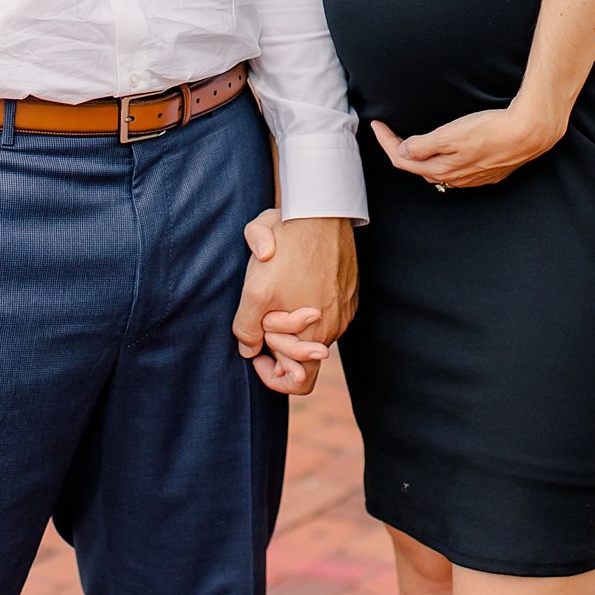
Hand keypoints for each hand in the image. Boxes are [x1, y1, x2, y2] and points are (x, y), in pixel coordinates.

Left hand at [233, 212, 356, 395]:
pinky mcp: (348, 291)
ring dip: (291, 321)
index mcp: (314, 336)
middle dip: (278, 342)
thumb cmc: (286, 251)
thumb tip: (249, 349)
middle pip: (303, 355)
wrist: (321, 212)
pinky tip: (293, 279)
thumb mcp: (255, 290)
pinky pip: (326, 310)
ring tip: (276, 291)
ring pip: (313, 330)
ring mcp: (344, 308)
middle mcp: (335, 327)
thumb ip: (247, 328)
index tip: (256, 352)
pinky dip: (307, 305)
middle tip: (261, 316)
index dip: (272, 374)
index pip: (300, 382)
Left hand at [372, 99, 564, 190]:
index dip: (386, 143)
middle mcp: (455, 178)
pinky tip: (450, 151)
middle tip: (391, 132)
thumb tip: (403, 152)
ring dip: (424, 158)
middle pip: (419, 169)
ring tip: (415, 142)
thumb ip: (423, 146)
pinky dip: (446, 160)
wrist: (527, 134)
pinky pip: (459, 170)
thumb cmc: (489, 130)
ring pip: (439, 171)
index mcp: (441, 169)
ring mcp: (473, 178)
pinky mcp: (488, 173)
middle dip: (401, 152)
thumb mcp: (449, 135)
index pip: (403, 160)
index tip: (377, 126)